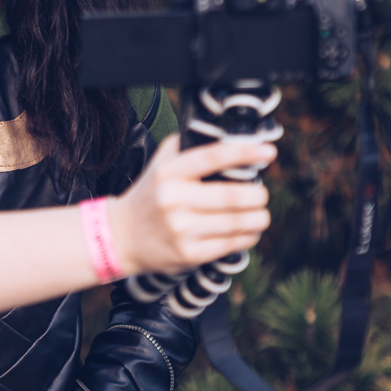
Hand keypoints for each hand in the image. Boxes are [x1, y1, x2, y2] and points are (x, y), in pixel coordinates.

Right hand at [110, 137, 272, 275]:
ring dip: (258, 218)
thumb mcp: (160, 163)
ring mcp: (181, 229)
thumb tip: (227, 137)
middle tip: (262, 194)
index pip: (213, 157)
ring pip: (237, 223)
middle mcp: (174, 200)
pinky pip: (231, 244)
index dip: (245, 153)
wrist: (121, 236)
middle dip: (258, 196)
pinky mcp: (189, 253)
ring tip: (260, 214)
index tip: (268, 152)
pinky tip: (248, 231)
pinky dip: (248, 237)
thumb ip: (187, 146)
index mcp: (169, 172)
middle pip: (233, 196)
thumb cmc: (150, 195)